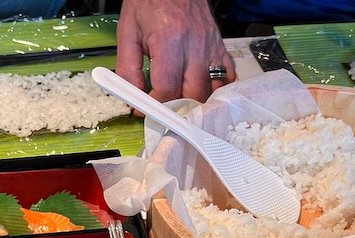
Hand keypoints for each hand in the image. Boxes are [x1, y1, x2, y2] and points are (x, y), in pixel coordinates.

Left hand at [115, 0, 234, 102]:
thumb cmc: (149, 2)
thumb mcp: (128, 32)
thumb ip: (127, 68)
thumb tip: (133, 99)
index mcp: (170, 40)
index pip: (167, 88)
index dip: (155, 106)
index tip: (145, 109)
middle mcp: (195, 45)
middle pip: (192, 94)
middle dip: (176, 108)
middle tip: (163, 111)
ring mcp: (211, 46)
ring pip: (211, 90)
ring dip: (196, 103)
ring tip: (181, 106)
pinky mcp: (220, 47)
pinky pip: (227, 77)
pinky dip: (217, 90)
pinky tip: (203, 93)